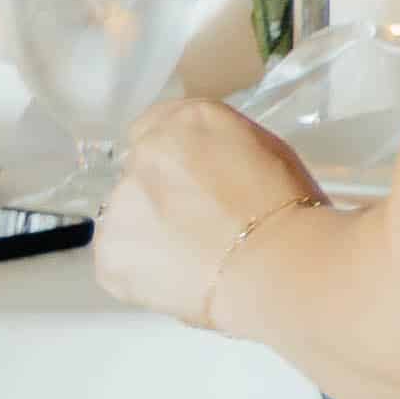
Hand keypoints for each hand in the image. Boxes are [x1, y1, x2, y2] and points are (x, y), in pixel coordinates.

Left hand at [95, 95, 316, 333]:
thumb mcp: (266, 152)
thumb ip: (220, 149)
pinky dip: (140, 270)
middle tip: (198, 223)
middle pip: (139, 171)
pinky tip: (179, 277)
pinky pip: (118, 258)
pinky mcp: (108, 251)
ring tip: (193, 258)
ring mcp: (120, 202)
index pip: (156, 126)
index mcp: (188, 121)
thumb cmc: (290, 211)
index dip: (173, 159)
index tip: (188, 181)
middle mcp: (146, 152)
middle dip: (160, 195)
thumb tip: (207, 167)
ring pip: (127, 216)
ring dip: (149, 231)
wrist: (277, 266)